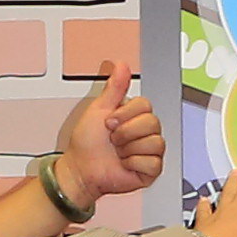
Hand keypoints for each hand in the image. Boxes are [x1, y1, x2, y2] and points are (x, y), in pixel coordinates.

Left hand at [57, 72, 167, 216]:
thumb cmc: (87, 144)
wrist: (81, 170)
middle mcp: (145, 132)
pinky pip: (153, 162)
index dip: (125, 114)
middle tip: (113, 139)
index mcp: (135, 116)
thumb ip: (114, 87)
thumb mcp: (99, 109)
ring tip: (119, 152)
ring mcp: (150, 151)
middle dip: (126, 132)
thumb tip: (122, 65)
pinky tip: (125, 164)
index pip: (145, 105)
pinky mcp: (152, 169)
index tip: (110, 122)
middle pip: (152, 122)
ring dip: (129, 149)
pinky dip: (134, 164)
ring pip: (154, 142)